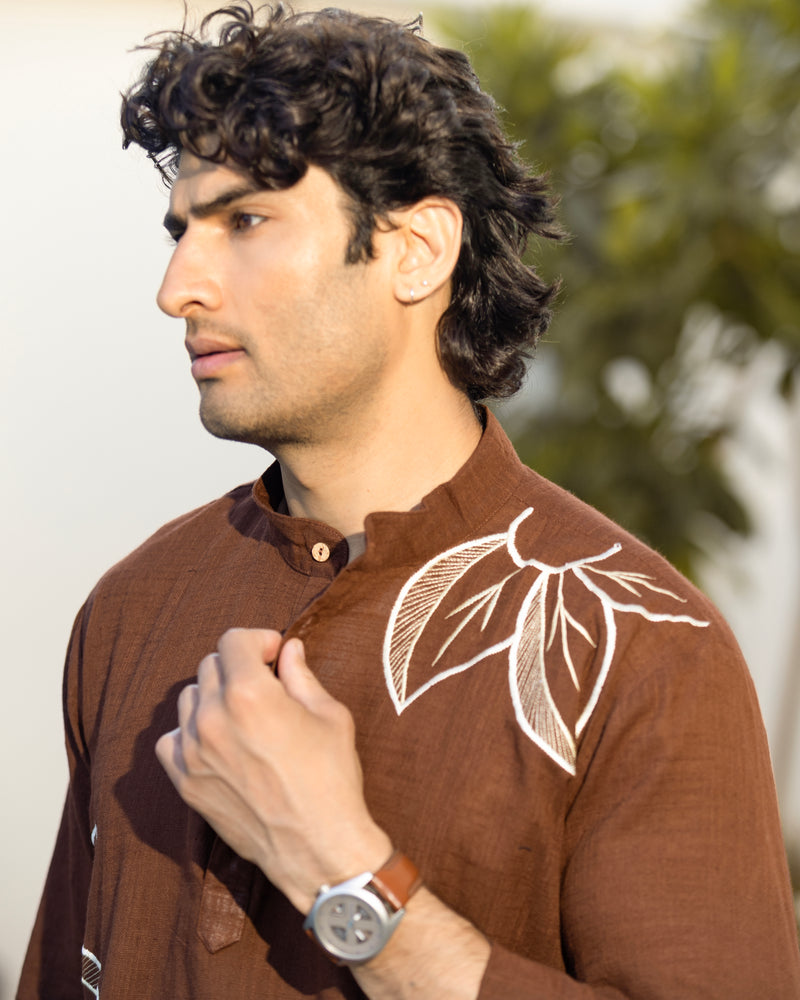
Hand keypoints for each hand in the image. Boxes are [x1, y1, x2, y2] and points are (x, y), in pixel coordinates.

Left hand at [156, 628, 391, 913]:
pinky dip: (190, 734)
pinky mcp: (186, 783)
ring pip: (189, 699)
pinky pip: (171, 740)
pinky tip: (217, 742)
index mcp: (250, 693)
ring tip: (242, 714)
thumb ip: (302, 675)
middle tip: (265, 684)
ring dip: (213, 697)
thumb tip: (289, 650)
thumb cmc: (332, 778)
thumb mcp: (329, 715)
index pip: (233, 640)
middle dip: (239, 667)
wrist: (318, 849)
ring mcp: (194, 752)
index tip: (274, 653)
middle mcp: (213, 717)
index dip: (258, 640)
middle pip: (210, 666)